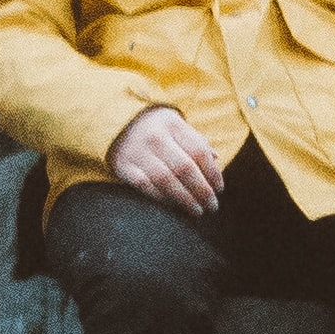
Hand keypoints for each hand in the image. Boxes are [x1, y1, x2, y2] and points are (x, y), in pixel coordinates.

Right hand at [107, 107, 224, 216]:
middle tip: (212, 206)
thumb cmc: (155, 128)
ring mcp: (138, 151)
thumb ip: (196, 141)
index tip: (219, 189)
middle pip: (185, 168)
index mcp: (173, 124)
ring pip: (166, 180)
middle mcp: (156, 137)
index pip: (199, 151)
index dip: (212, 173)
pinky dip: (162, 198)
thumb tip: (216, 160)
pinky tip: (174, 206)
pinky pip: (146, 186)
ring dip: (185, 199)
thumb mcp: (176, 125)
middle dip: (202, 190)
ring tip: (197, 210)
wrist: (115, 122)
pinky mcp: (124, 166)